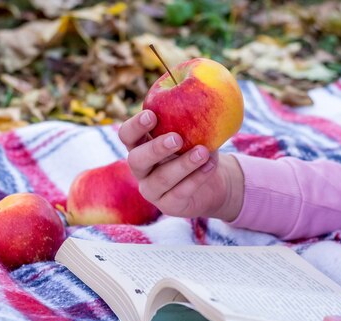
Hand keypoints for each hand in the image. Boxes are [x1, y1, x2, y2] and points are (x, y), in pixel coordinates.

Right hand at [118, 110, 244, 220]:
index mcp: (141, 145)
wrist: (213, 182)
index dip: (135, 126)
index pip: (127, 135)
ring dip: (183, 164)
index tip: (152, 116)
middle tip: (176, 138)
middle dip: (155, 148)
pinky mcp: (168, 205)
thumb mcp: (195, 131)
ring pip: (161, 179)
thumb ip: (192, 117)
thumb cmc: (198, 148)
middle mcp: (141, 168)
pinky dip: (196, 178)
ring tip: (202, 152)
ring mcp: (152, 189)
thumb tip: (201, 96)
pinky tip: (209, 165)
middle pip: (136, 159)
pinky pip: (179, 193)